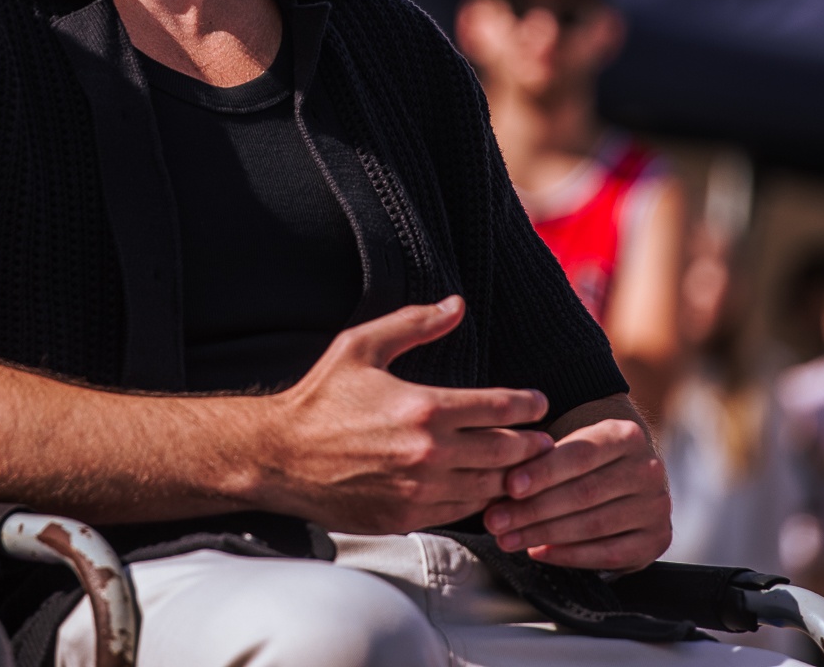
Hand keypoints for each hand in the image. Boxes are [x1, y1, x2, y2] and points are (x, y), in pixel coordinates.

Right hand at [259, 297, 555, 533]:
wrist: (279, 456)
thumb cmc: (320, 398)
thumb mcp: (361, 346)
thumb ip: (413, 324)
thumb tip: (455, 305)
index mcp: (424, 408)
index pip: (499, 408)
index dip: (528, 405)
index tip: (539, 403)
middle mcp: (429, 453)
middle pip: (505, 452)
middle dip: (532, 445)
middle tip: (545, 440)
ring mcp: (419, 491)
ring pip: (488, 488)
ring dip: (511, 477)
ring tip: (523, 468)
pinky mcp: (406, 517)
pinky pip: (459, 512)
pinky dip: (478, 501)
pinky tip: (483, 490)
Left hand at [480, 407, 670, 569]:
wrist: (626, 476)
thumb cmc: (584, 459)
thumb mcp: (569, 443)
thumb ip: (541, 455)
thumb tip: (498, 476)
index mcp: (627, 435)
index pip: (581, 454)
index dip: (543, 471)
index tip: (509, 486)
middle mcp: (648, 469)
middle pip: (584, 493)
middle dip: (534, 509)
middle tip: (495, 521)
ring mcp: (655, 507)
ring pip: (593, 525)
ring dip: (544, 534)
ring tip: (507, 538)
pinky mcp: (656, 540)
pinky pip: (608, 554)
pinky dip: (569, 555)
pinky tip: (538, 551)